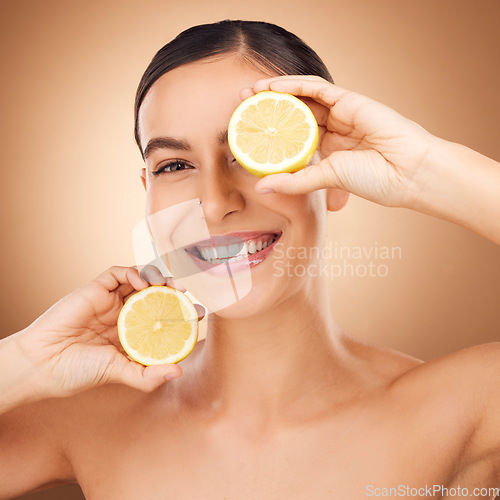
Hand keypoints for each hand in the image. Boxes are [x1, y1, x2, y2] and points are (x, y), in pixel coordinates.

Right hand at [13, 266, 204, 398]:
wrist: (42, 363)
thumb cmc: (77, 372)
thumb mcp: (118, 374)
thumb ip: (147, 375)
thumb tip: (179, 371)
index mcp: (131, 334)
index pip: (162, 318)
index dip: (181, 314)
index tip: (198, 315)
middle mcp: (123, 315)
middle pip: (156, 296)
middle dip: (176, 293)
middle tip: (191, 296)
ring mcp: (110, 301)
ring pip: (141, 280)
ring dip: (160, 279)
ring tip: (174, 286)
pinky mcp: (96, 289)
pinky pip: (118, 273)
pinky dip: (134, 272)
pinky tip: (143, 283)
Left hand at [242, 76, 438, 208]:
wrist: (409, 172)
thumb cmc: (374, 179)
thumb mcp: (325, 179)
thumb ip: (294, 182)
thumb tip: (261, 188)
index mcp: (329, 149)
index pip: (293, 135)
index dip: (271, 131)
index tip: (247, 131)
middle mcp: (334, 129)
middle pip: (294, 113)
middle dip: (267, 107)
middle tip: (241, 105)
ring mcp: (342, 113)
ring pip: (303, 96)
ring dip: (276, 91)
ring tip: (250, 91)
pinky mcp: (350, 100)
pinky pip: (318, 88)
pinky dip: (295, 85)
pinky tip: (273, 86)